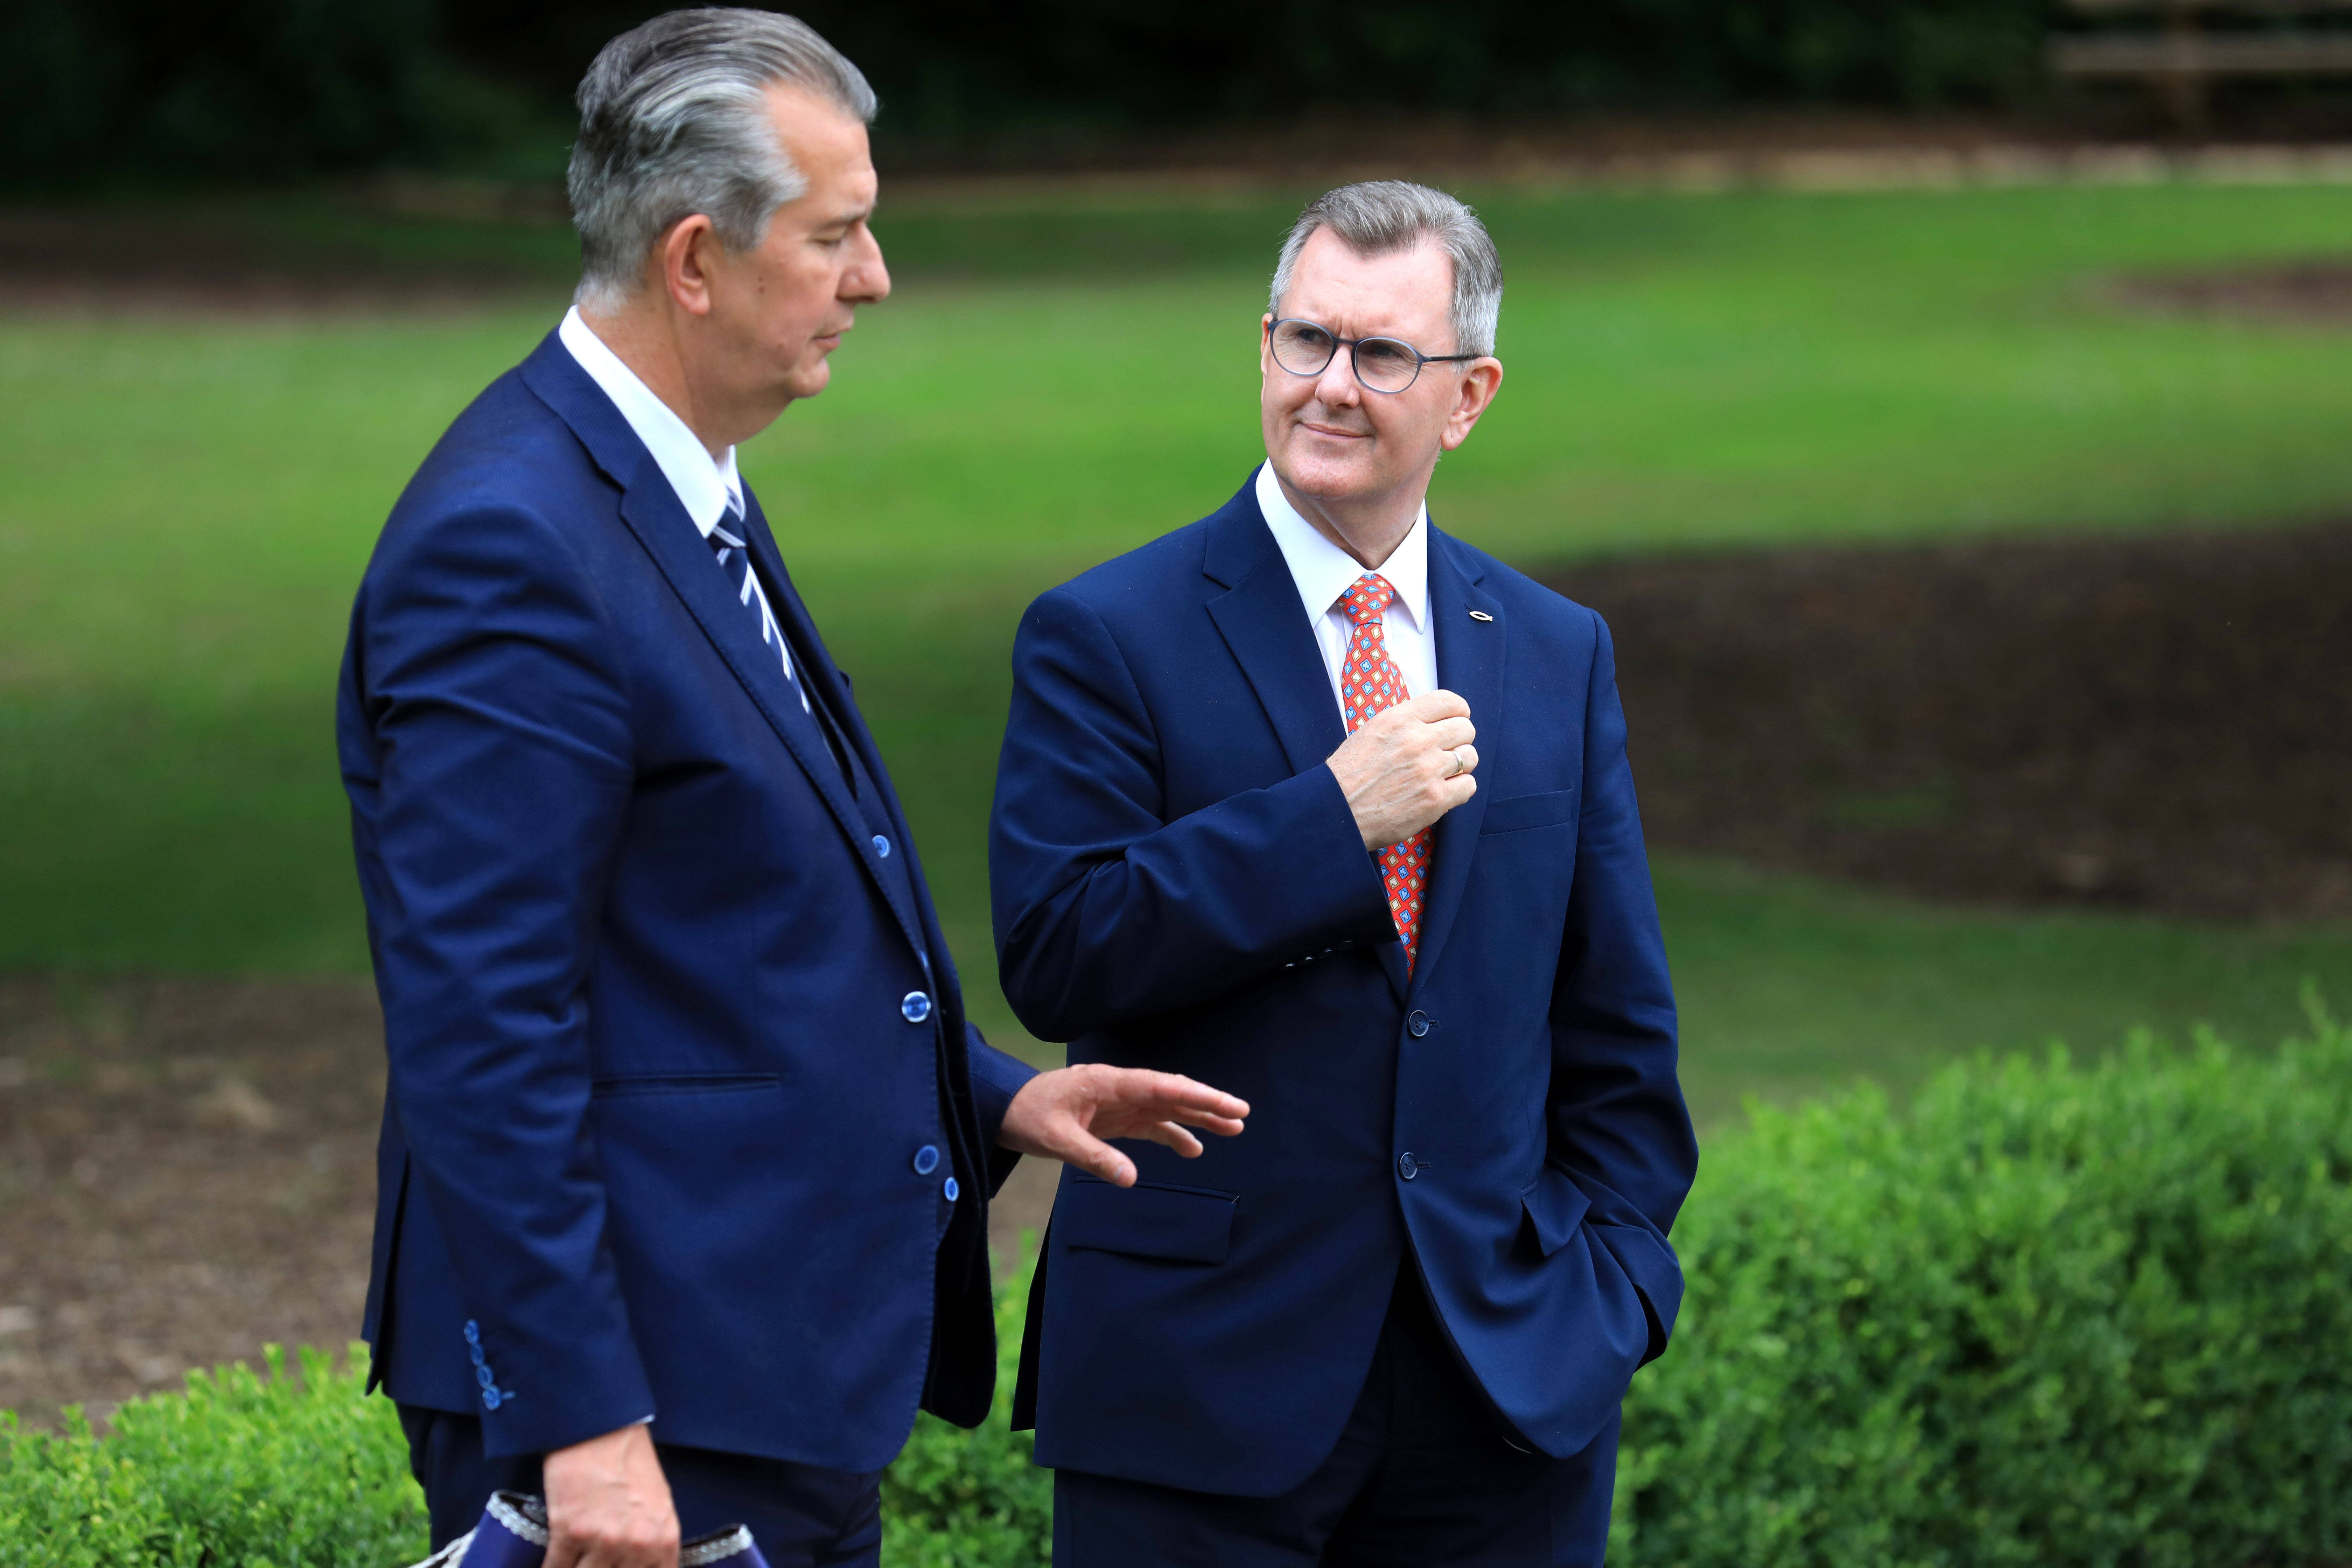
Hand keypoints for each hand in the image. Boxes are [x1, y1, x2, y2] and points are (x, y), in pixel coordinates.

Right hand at [544, 1423, 678, 1567]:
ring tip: (574, 1561)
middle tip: (592, 1562)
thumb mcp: (657, 1508)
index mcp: (664, 1540)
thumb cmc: (630, 1463)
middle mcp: (637, 1545)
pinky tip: (553, 1564)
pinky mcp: (569, 1532)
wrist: (601, 1427)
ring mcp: (603, 1540)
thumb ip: (650, 1546)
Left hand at [999, 1064, 1249, 1185]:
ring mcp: (1120, 1103)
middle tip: (1241, 1114)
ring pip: (1167, 1108)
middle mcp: (1121, 1089)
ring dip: (1197, 1117)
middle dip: (1207, 1103)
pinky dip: (1173, 1134)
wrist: (1006, 1109)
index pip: (1161, 1087)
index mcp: (1108, 1083)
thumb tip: (1130, 1179)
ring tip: (1232, 1129)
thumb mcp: (1055, 1139)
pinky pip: (1152, 1124)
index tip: (1226, 1103)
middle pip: (1172, 1093)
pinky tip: (1194, 1149)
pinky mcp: (1116, 1118)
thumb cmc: (1028, 1116)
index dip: (1196, 1095)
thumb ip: (1093, 1156)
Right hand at [1325, 689, 1477, 849]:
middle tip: (1448, 750)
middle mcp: (1417, 740)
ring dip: (1461, 764)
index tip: (1457, 719)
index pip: (1448, 701)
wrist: (1336, 810)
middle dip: (1460, 739)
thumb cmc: (1349, 774)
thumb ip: (1403, 723)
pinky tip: (1444, 791)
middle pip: (1465, 728)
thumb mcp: (1371, 732)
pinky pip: (1469, 786)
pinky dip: (1460, 789)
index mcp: (1399, 719)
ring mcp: (1428, 770)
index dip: (1459, 710)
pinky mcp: (1435, 799)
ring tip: (1444, 772)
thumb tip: (1431, 720)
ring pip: (1470, 757)